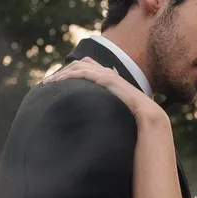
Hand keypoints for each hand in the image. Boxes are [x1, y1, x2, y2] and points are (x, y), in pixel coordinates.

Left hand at [43, 57, 164, 123]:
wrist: (149, 118)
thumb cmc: (137, 123)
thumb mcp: (118, 116)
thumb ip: (110, 116)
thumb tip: (102, 132)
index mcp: (112, 82)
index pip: (89, 70)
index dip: (73, 74)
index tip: (59, 84)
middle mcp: (109, 75)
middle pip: (81, 65)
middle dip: (63, 72)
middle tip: (48, 83)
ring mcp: (108, 75)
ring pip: (79, 67)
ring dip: (61, 74)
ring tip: (47, 83)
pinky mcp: (106, 78)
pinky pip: (82, 73)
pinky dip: (67, 76)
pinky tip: (56, 83)